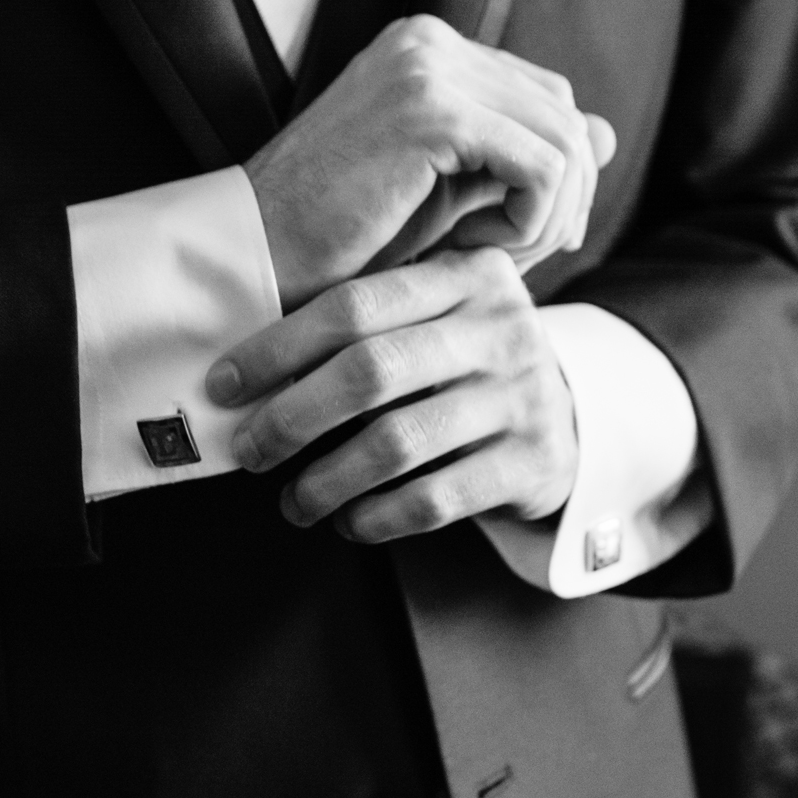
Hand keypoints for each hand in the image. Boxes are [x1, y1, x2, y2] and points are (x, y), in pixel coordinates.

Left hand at [207, 248, 577, 540]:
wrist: (572, 419)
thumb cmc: (471, 368)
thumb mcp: (441, 319)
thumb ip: (370, 325)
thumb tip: (247, 376)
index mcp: (467, 276)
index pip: (354, 304)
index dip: (278, 348)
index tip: (225, 385)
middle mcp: (501, 328)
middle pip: (371, 371)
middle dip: (292, 417)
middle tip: (250, 451)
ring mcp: (522, 395)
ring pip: (398, 442)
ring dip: (326, 480)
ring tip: (294, 502)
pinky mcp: (532, 461)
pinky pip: (435, 498)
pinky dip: (377, 517)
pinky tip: (349, 521)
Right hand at [244, 14, 616, 307]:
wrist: (256, 256)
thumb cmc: (338, 241)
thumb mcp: (449, 196)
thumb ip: (521, 160)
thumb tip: (610, 135)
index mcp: (429, 50)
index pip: (544, 98)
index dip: (556, 177)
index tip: (524, 240)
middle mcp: (431, 42)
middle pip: (564, 114)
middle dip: (564, 199)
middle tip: (519, 260)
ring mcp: (430, 67)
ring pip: (565, 139)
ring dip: (548, 216)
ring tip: (491, 259)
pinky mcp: (433, 111)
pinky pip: (542, 166)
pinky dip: (530, 220)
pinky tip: (477, 249)